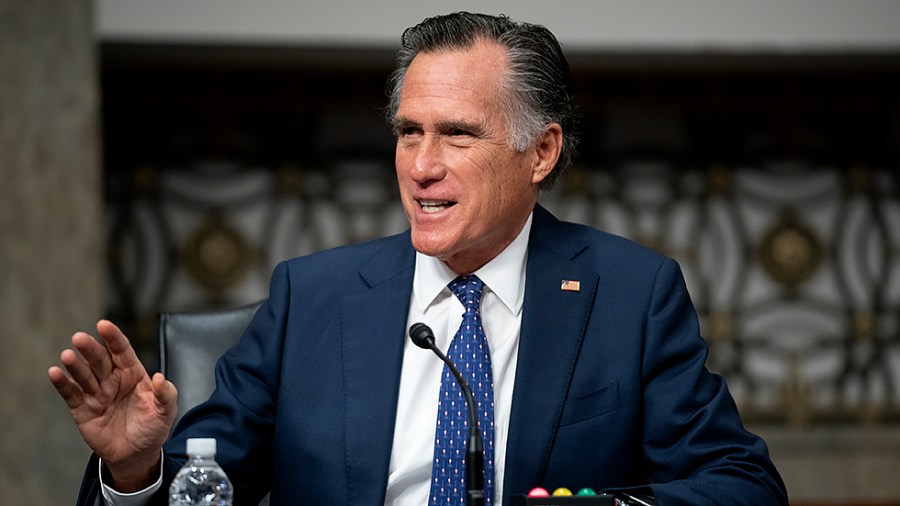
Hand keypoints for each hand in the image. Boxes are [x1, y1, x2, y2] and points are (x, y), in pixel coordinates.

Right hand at [48, 320, 177, 490]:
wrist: (137, 454)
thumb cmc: (153, 427)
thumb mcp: (166, 411)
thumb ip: (165, 394)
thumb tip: (159, 378)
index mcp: (133, 374)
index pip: (122, 351)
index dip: (113, 338)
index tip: (103, 325)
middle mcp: (113, 379)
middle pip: (100, 360)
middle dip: (91, 349)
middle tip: (80, 338)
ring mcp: (96, 393)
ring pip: (84, 374)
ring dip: (75, 365)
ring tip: (68, 356)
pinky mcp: (82, 408)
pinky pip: (71, 393)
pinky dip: (62, 383)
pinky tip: (55, 373)